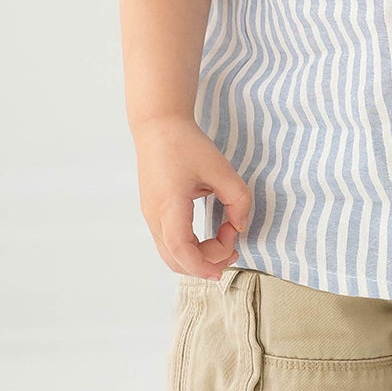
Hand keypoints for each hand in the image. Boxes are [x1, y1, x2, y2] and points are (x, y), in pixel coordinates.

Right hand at [133, 116, 252, 278]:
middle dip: (207, 263)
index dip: (204, 264)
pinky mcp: (153, 213)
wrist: (157, 126)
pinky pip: (169, 243)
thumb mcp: (220, 167)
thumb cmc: (186, 143)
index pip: (182, 250)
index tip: (229, 259)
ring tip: (225, 239)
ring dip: (199, 256)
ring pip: (171, 255)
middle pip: (175, 261)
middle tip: (233, 246)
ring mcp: (151, 217)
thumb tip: (241, 226)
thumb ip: (237, 199)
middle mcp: (155, 217)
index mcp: (169, 205)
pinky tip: (209, 234)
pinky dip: (190, 247)